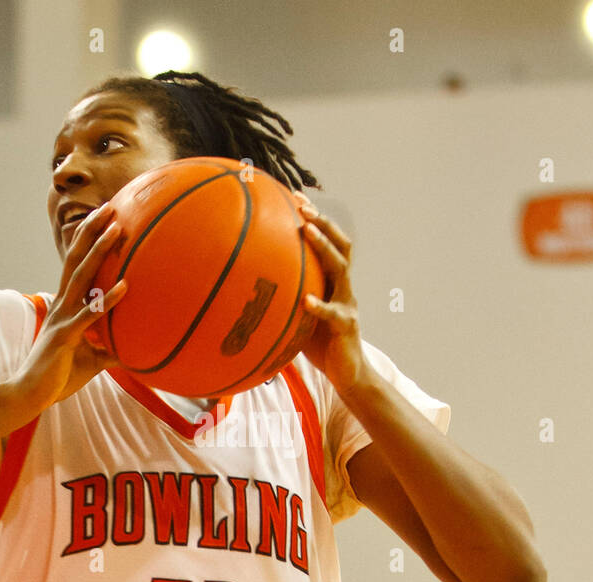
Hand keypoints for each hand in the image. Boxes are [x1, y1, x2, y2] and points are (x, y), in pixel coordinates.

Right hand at [12, 203, 128, 413]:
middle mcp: (61, 304)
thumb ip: (112, 348)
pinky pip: (89, 315)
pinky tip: (125, 286)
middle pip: (76, 258)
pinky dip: (107, 300)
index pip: (77, 264)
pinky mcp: (64, 337)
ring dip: (99, 250)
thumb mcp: (93, 359)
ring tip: (118, 229)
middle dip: (92, 230)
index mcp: (65, 305)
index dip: (88, 240)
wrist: (31, 396)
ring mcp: (61, 318)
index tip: (106, 218)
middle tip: (111, 207)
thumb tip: (137, 349)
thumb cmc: (59, 376)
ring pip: (82, 276)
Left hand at [295, 192, 367, 395]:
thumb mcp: (298, 316)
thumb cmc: (319, 345)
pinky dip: (319, 306)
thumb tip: (244, 288)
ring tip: (307, 231)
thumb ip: (283, 299)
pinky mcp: (346, 326)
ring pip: (341, 268)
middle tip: (303, 205)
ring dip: (324, 247)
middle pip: (340, 245)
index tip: (296, 196)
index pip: (328, 242)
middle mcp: (343, 288)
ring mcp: (347, 305)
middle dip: (323, 222)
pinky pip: (333, 313)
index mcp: (332, 283)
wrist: (347, 374)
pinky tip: (306, 302)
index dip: (316, 219)